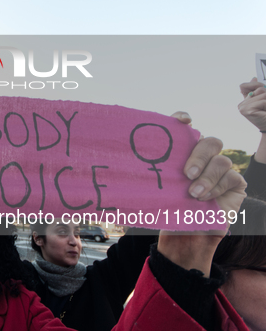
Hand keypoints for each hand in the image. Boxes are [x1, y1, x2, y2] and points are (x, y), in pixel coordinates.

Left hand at [157, 117, 246, 274]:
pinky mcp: (234, 184)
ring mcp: (220, 170)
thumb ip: (150, 174)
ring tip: (193, 194)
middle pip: (210, 142)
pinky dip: (217, 187)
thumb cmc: (166, 209)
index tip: (182, 121)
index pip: (185, 129)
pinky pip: (232, 177)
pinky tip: (204, 198)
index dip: (183, 120)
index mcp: (183, 153)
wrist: (183, 236)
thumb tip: (119, 162)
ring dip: (207, 177)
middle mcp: (203, 157)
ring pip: (222, 160)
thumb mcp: (154, 189)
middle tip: (187, 173)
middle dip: (199, 155)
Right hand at [239, 78, 265, 131]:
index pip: (244, 85)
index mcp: (243, 102)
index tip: (262, 91)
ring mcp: (242, 108)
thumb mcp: (262, 101)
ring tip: (265, 110)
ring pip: (261, 94)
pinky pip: (262, 101)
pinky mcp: (247, 111)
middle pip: (256, 89)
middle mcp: (240, 105)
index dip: (255, 85)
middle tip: (265, 105)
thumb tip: (254, 78)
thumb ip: (256, 90)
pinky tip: (265, 113)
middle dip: (265, 95)